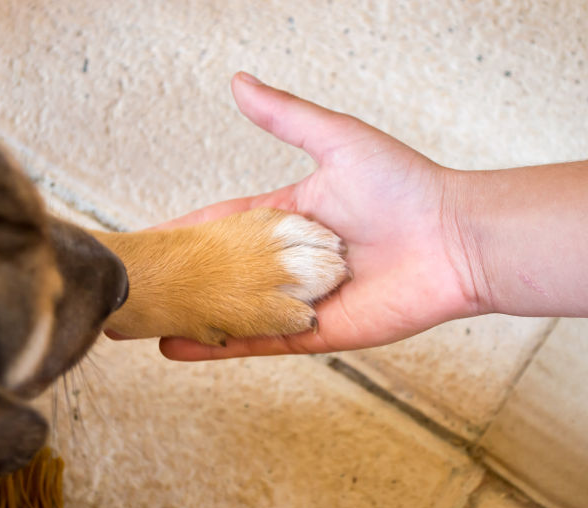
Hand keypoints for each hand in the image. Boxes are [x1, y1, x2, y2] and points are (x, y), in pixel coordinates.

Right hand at [156, 72, 477, 359]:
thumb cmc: (406, 186)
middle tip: (132, 284)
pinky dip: (217, 345)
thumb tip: (238, 82)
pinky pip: (258, 340)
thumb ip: (286, 117)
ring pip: (232, 310)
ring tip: (139, 320)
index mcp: (291, 216)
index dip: (185, 230)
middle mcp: (291, 260)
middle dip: (180, 277)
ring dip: (188, 315)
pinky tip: (176, 346)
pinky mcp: (314, 332)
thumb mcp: (337, 140)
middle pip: (222, 271)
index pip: (224, 224)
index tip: (149, 238)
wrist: (455, 239)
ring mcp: (299, 299)